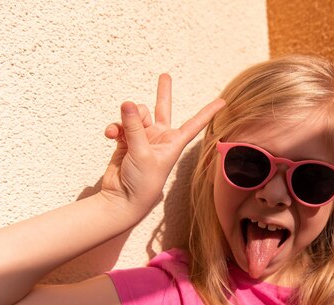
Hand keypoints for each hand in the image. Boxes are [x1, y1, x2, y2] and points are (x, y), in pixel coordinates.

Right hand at [101, 73, 224, 214]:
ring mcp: (142, 139)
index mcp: (173, 143)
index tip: (223, 101)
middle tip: (165, 75)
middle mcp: (160, 138)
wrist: (123, 200)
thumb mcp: (140, 152)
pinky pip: (121, 125)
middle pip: (163, 110)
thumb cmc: (142, 182)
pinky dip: (115, 127)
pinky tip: (109, 134)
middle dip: (163, 93)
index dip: (208, 112)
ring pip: (136, 115)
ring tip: (119, 129)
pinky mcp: (126, 142)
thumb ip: (134, 126)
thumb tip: (127, 102)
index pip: (194, 123)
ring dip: (126, 118)